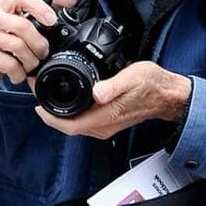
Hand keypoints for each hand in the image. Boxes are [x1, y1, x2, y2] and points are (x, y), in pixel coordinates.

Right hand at [0, 0, 77, 120]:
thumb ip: (45, 10)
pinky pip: (9, 64)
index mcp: (3, 5)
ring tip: (30, 66)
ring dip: (30, 61)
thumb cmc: (2, 46)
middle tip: (43, 53)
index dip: (40, 8)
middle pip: (23, 25)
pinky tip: (18, 74)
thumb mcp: (22, 26)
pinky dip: (19, 73)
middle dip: (39, 43)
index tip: (52, 21)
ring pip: (17, 46)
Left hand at [35, 61, 192, 139]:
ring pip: (74, 125)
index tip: (37, 103)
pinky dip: (70, 113)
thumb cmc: (152, 85)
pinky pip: (83, 121)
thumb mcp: (132, 77)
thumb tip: (97, 92)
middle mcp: (104, 125)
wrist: (167, 95)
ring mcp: (106, 125)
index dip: (50, 117)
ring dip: (59, 114)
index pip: (70, 126)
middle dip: (50, 113)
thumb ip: (113, 86)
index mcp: (106, 116)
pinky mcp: (108, 120)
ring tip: (47, 97)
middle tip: (38, 94)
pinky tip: (67, 101)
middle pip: (68, 127)